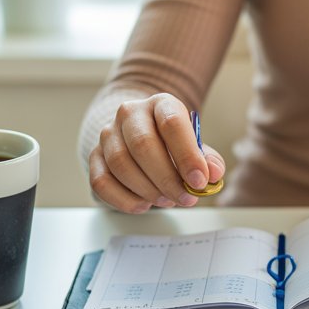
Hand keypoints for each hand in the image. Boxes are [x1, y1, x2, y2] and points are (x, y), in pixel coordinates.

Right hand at [88, 93, 226, 212]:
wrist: (140, 134)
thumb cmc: (172, 143)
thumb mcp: (195, 146)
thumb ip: (208, 160)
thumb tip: (213, 174)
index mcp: (160, 104)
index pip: (171, 123)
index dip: (187, 155)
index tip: (199, 181)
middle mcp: (130, 113)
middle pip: (143, 145)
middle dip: (167, 178)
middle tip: (185, 198)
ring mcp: (108, 134)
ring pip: (121, 164)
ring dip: (147, 190)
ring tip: (167, 200)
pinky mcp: (94, 157)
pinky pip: (101, 182)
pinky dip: (124, 200)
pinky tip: (144, 204)